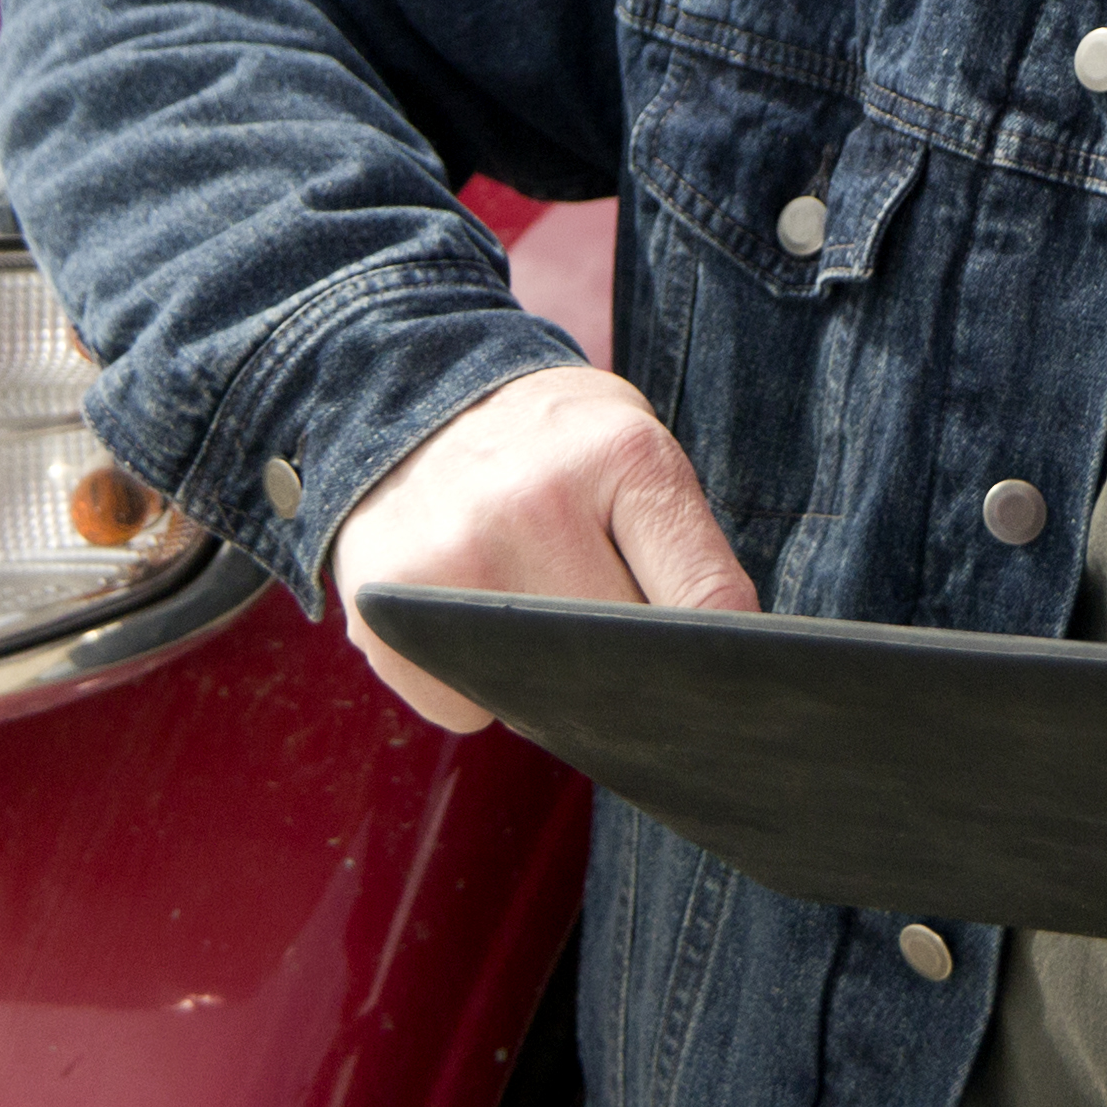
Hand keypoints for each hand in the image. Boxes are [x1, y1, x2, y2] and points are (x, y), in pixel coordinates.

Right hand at [326, 363, 757, 730]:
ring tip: (536, 614)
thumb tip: (719, 684)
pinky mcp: (384, 608)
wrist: (408, 398)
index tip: (721, 678)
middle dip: (631, 673)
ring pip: (542, 700)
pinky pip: (463, 709)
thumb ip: (680, 545)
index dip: (721, 659)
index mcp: (618, 455)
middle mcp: (531, 502)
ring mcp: (451, 559)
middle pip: (624, 663)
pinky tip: (467, 623)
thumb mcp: (633, 447)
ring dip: (551, 687)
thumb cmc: (550, 443)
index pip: (707, 604)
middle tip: (615, 639)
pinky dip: (474, 692)